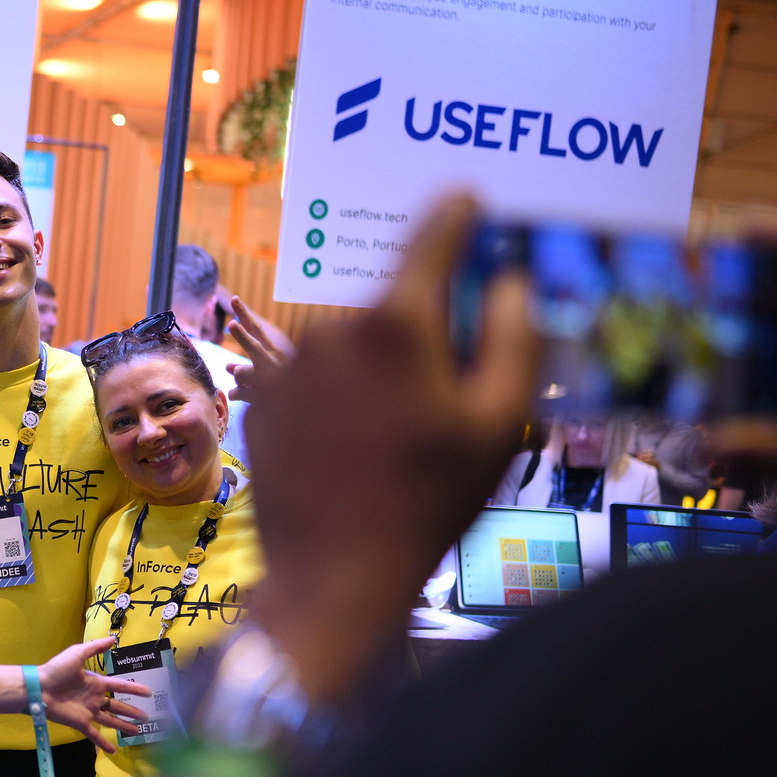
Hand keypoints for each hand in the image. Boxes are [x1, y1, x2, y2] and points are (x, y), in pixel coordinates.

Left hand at [34, 637, 149, 752]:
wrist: (39, 687)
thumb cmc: (57, 670)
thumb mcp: (77, 654)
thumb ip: (95, 648)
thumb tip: (113, 639)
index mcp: (96, 682)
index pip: (120, 686)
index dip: (134, 689)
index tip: (148, 692)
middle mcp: (95, 698)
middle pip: (117, 706)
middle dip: (131, 711)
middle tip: (146, 716)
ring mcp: (88, 712)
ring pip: (111, 721)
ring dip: (123, 726)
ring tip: (137, 731)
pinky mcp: (80, 723)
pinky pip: (95, 734)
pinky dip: (104, 743)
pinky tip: (114, 750)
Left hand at [223, 298, 292, 402]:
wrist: (303, 407)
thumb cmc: (284, 388)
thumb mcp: (265, 374)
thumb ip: (245, 369)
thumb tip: (228, 367)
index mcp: (274, 351)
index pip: (257, 329)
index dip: (245, 314)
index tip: (234, 299)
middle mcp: (273, 362)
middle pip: (255, 347)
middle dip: (242, 336)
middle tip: (231, 325)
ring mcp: (269, 378)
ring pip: (239, 372)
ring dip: (238, 377)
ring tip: (250, 382)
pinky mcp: (263, 395)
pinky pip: (237, 392)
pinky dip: (237, 394)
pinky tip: (245, 397)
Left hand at [247, 194, 537, 701]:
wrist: (333, 578)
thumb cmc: (427, 502)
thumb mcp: (497, 424)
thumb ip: (513, 339)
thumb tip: (507, 282)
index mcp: (396, 323)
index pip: (432, 238)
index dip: (458, 215)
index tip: (470, 199)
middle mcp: (332, 328)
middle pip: (393, 306)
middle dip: (424, 332)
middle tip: (447, 392)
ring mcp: (288, 365)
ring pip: (353, 349)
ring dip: (378, 372)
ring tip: (398, 437)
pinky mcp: (262, 401)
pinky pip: (316, 382)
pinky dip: (339, 400)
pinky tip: (356, 450)